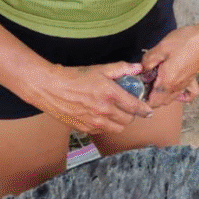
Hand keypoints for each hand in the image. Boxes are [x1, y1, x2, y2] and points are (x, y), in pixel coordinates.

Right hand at [31, 61, 152, 133]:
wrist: (50, 88)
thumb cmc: (74, 76)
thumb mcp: (99, 69)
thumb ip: (121, 69)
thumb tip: (138, 68)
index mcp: (110, 94)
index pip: (135, 107)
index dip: (145, 109)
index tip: (148, 110)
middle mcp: (104, 110)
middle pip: (128, 120)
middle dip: (130, 113)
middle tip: (126, 106)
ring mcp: (94, 122)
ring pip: (117, 128)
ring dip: (119, 121)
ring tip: (114, 112)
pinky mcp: (85, 129)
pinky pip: (103, 131)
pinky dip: (106, 125)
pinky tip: (100, 115)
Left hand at [140, 23, 198, 108]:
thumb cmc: (186, 41)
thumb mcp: (161, 47)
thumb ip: (148, 60)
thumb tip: (141, 70)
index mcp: (167, 81)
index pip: (151, 102)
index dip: (141, 98)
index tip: (136, 87)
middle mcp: (177, 87)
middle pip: (160, 103)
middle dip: (149, 97)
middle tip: (142, 82)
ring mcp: (186, 84)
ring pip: (171, 99)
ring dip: (161, 96)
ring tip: (154, 82)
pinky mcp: (193, 79)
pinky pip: (187, 94)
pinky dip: (181, 96)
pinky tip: (175, 86)